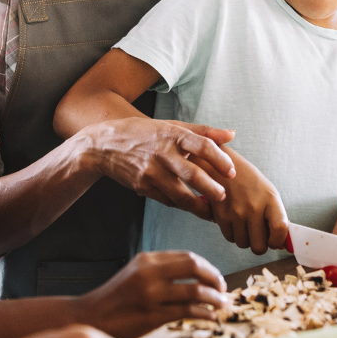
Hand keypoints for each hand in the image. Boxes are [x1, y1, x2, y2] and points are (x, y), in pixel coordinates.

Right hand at [77, 251, 229, 337]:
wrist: (91, 317)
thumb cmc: (116, 299)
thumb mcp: (135, 274)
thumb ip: (160, 271)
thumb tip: (194, 274)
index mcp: (147, 259)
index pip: (187, 257)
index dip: (208, 268)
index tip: (217, 279)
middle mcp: (149, 272)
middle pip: (194, 266)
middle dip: (215, 278)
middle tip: (223, 290)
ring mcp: (151, 294)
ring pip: (195, 290)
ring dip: (214, 299)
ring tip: (221, 306)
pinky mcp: (152, 315)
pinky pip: (187, 312)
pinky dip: (204, 314)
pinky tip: (210, 317)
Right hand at [85, 118, 236, 217]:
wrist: (104, 145)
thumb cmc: (143, 133)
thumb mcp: (171, 125)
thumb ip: (203, 131)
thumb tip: (232, 134)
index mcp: (172, 134)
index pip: (202, 146)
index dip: (220, 159)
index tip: (232, 171)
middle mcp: (162, 153)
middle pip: (192, 174)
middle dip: (211, 189)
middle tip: (224, 196)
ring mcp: (151, 172)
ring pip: (180, 194)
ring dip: (198, 206)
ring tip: (211, 211)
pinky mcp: (143, 187)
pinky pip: (167, 200)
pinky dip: (181, 205)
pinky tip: (192, 207)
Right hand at [210, 151, 289, 254]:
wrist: (219, 163)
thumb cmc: (247, 179)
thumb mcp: (267, 192)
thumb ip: (276, 216)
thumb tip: (281, 244)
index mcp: (270, 198)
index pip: (280, 230)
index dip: (278, 241)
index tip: (274, 241)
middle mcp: (253, 206)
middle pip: (259, 246)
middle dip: (259, 244)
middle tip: (258, 234)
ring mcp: (235, 212)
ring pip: (243, 244)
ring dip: (245, 238)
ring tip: (244, 223)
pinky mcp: (220, 216)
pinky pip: (230, 238)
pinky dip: (232, 233)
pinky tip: (233, 219)